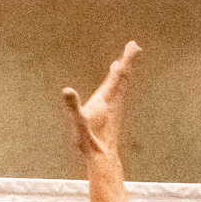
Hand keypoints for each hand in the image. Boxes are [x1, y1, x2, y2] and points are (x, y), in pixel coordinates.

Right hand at [63, 41, 140, 155]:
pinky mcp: (112, 113)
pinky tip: (115, 85)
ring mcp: (114, 107)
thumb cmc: (90, 140)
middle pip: (124, 76)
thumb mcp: (79, 121)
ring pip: (122, 85)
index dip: (126, 60)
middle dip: (128, 61)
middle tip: (134, 46)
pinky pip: (117, 93)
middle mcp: (114, 100)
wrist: (102, 156)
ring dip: (123, 72)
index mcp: (107, 98)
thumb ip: (73, 105)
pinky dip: (118, 84)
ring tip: (123, 62)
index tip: (133, 45)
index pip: (119, 75)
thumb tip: (66, 90)